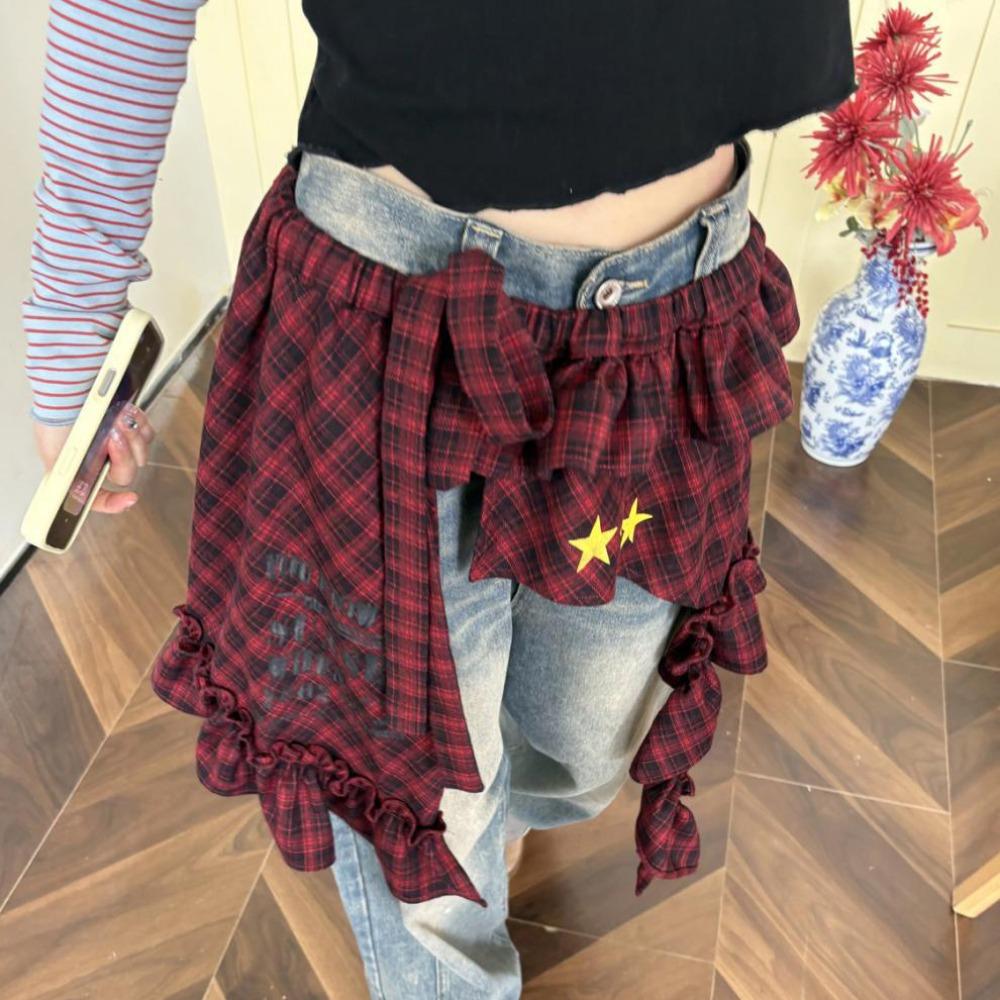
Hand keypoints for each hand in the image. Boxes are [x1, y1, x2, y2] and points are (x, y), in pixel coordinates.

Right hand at [32, 401, 156, 514]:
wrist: (68, 392)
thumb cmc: (57, 422)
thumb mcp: (54, 459)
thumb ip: (66, 482)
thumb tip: (76, 498)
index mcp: (85, 475)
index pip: (101, 499)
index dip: (116, 503)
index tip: (130, 498)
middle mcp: (103, 463)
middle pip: (126, 474)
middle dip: (122, 455)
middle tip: (113, 437)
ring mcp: (120, 446)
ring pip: (140, 454)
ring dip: (130, 436)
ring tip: (116, 419)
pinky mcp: (132, 428)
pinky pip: (146, 433)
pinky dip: (138, 423)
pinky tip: (125, 413)